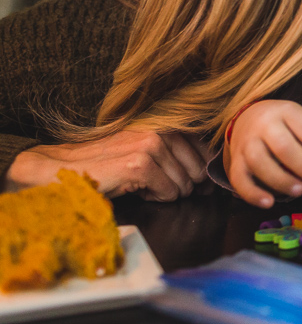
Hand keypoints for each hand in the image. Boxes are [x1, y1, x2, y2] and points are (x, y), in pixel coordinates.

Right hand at [6, 130, 211, 200]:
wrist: (69, 169)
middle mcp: (163, 131)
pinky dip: (155, 198)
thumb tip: (209, 178)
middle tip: (154, 182)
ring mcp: (152, 146)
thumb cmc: (112, 164)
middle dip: (181, 185)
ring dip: (165, 192)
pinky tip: (136, 189)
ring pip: (184, 185)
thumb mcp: (149, 151)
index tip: (180, 179)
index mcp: (169, 125)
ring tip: (142, 183)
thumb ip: (179, 155)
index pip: (205, 152)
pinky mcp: (141, 164)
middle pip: (198, 172)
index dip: (198, 172)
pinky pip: (169, 193)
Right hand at [224, 99, 301, 207]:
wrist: (246, 118)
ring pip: (261, 163)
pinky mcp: (234, 161)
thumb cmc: (285, 127)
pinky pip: (239, 179)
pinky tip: (269, 203)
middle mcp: (264, 125)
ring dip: (282, 180)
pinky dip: (253, 193)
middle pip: (284, 147)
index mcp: (287, 112)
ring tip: (301, 191)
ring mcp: (246, 143)